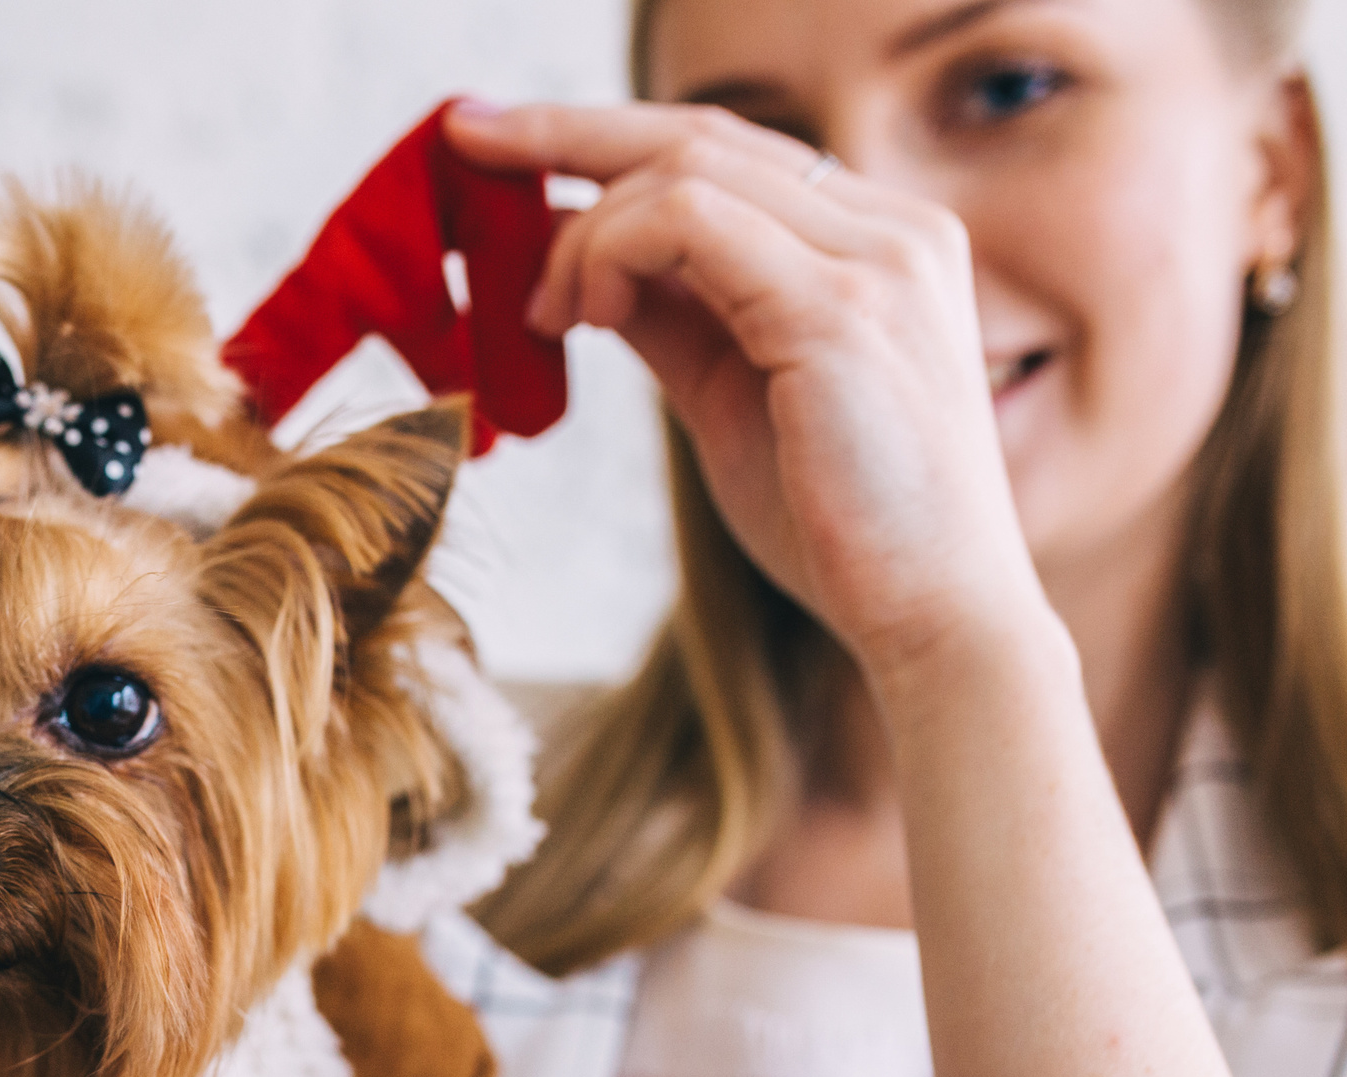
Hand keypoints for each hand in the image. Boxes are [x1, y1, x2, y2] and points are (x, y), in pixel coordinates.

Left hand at [445, 101, 1051, 685]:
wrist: (933, 620)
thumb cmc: (840, 528)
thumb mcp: (734, 400)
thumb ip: (676, 322)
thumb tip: (591, 274)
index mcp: (879, 241)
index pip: (729, 152)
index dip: (609, 137)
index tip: (503, 142)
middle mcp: (893, 227)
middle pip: (702, 135)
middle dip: (567, 133)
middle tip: (466, 137)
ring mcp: (878, 257)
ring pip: (686, 170)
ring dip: (584, 232)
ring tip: (543, 313)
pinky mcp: (842, 307)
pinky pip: (690, 222)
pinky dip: (613, 253)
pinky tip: (586, 317)